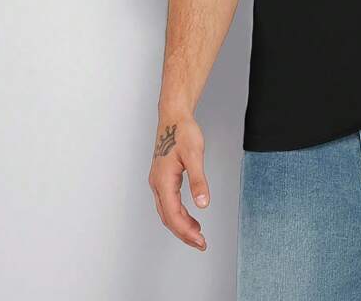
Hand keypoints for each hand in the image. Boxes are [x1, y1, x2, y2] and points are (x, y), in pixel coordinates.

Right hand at [148, 114, 209, 250]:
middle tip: (201, 244)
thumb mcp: (195, 155)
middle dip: (184, 233)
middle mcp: (157, 184)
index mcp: (163, 180)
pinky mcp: (162, 179)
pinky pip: (168, 203)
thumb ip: (199, 181)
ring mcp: (158, 182)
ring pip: (167, 212)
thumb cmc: (183, 132)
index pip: (173, 215)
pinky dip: (179, 215)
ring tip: (197, 235)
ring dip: (181, 226)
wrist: (173, 116)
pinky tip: (190, 217)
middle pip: (168, 218)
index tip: (201, 241)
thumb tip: (203, 204)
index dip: (186, 231)